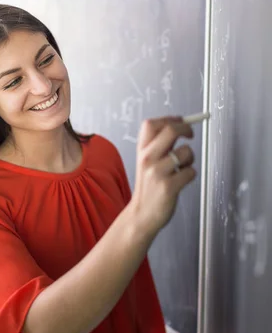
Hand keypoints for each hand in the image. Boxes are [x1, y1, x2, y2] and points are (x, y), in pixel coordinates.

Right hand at [129, 116, 195, 233]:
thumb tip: (179, 125)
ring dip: (190, 159)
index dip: (170, 119)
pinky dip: (190, 175)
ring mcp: (157, 172)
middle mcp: (147, 158)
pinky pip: (190, 172)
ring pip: (186, 152)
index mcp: (142, 150)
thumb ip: (160, 145)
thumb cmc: (148, 187)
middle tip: (190, 135)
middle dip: (186, 129)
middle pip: (170, 130)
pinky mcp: (168, 186)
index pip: (152, 123)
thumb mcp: (147, 162)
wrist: (141, 214)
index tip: (180, 121)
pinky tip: (181, 181)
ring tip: (182, 167)